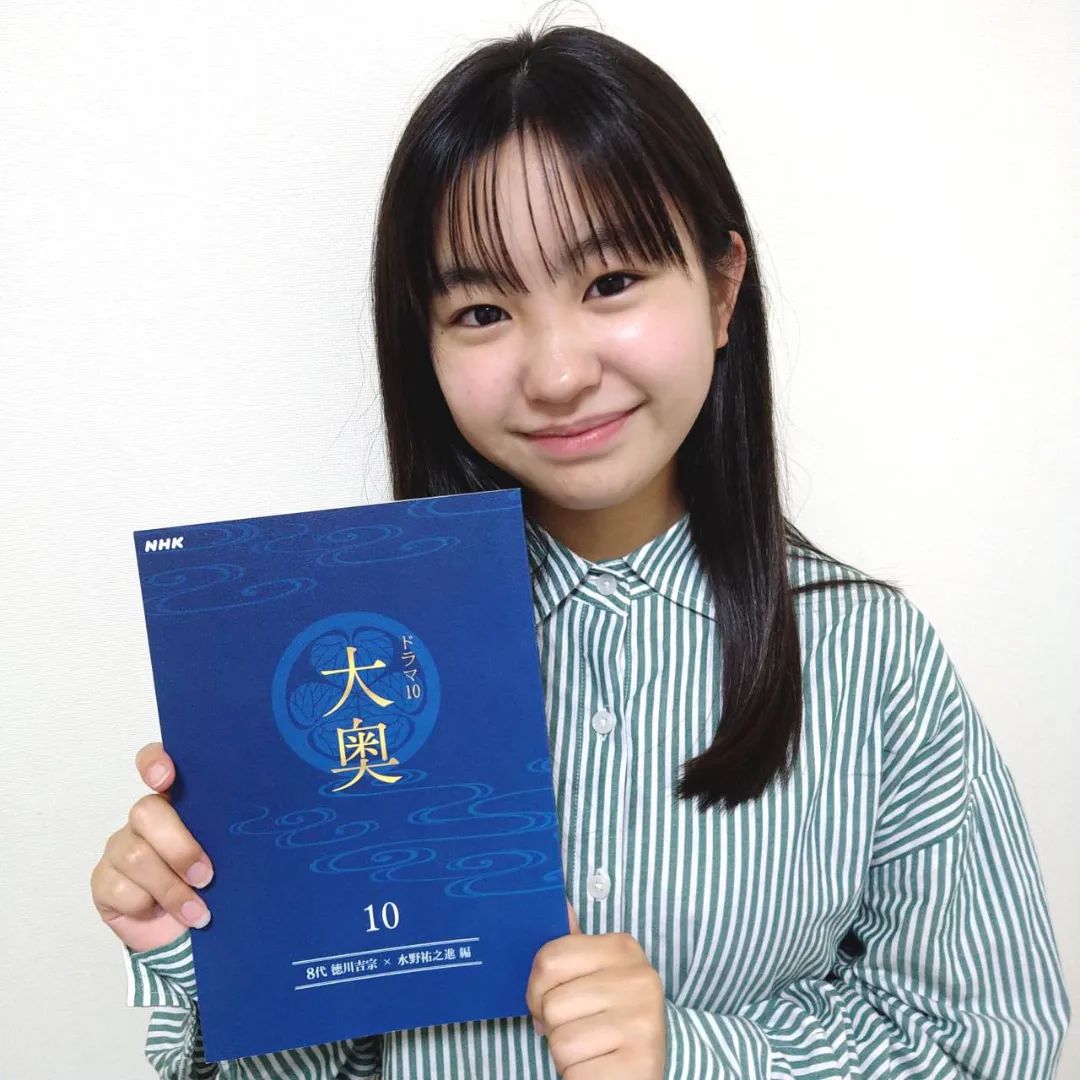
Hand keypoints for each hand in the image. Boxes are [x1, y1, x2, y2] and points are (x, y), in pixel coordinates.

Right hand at [90, 741, 214, 952]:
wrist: (185, 933)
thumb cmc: (210, 885)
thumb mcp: (225, 855)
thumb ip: (226, 833)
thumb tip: (255, 825)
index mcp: (177, 801)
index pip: (155, 761)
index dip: (154, 762)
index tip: (166, 778)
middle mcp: (144, 818)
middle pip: (146, 812)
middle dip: (179, 848)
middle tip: (207, 876)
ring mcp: (119, 848)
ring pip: (135, 855)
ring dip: (171, 888)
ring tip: (197, 910)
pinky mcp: (103, 881)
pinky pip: (120, 887)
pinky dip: (148, 905)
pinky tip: (163, 915)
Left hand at [526, 900, 666, 1078]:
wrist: (639, 1072)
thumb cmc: (608, 1021)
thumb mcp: (595, 976)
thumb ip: (574, 946)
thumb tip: (560, 903)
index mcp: (624, 948)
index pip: (548, 959)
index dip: (538, 989)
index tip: (555, 1002)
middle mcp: (640, 979)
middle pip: (551, 1003)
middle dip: (553, 1026)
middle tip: (577, 1031)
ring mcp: (642, 1020)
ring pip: (560, 1039)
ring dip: (566, 1054)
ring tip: (591, 1050)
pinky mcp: (639, 1062)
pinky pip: (574, 1070)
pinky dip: (578, 1075)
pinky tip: (599, 1068)